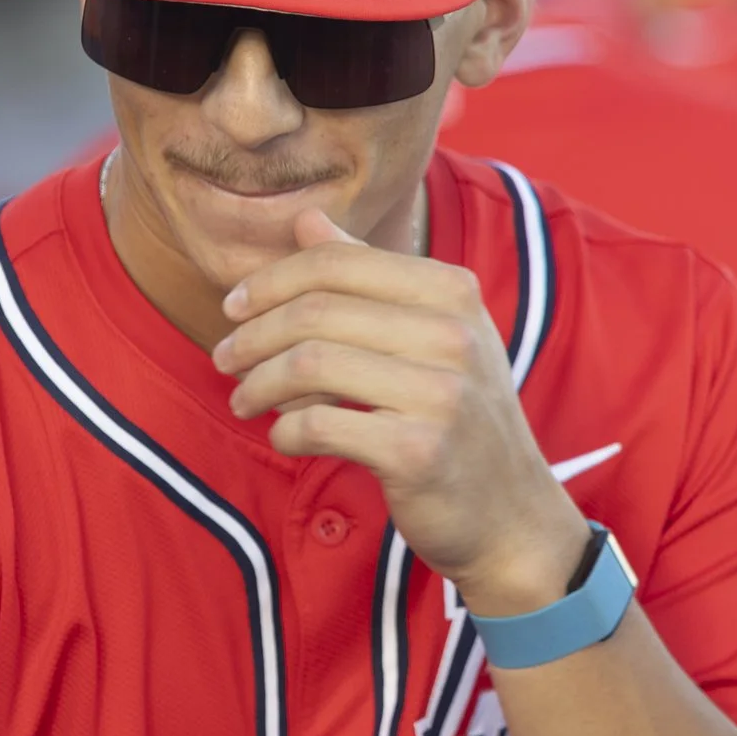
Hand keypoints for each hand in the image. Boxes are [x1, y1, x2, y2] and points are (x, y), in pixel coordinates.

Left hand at [214, 210, 588, 614]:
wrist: (511, 515)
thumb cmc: (460, 418)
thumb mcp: (431, 335)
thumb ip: (368, 275)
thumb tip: (306, 220)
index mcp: (454, 292)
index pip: (338, 262)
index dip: (271, 280)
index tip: (233, 307)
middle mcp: (453, 334)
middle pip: (316, 310)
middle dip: (253, 334)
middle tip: (225, 358)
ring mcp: (441, 393)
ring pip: (310, 363)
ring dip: (259, 383)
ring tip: (244, 399)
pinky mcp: (417, 451)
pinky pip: (319, 425)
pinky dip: (286, 431)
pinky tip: (286, 437)